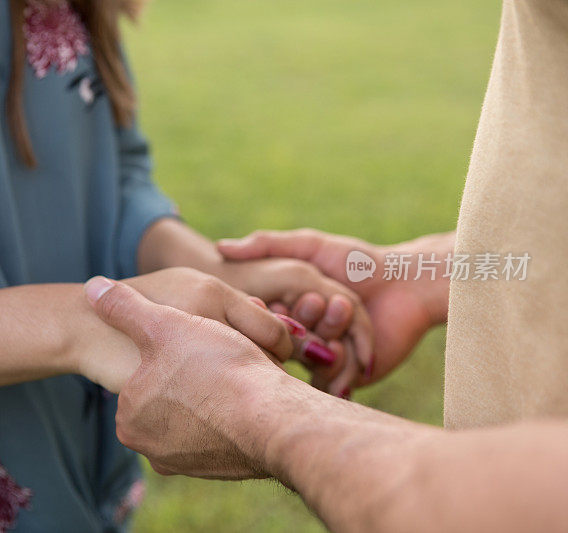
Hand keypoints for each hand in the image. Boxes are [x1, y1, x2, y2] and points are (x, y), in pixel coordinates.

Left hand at [85, 276, 288, 478]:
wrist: (273, 420)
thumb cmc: (216, 368)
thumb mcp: (163, 325)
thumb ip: (123, 307)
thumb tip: (93, 288)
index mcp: (129, 415)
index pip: (147, 371)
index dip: (176, 348)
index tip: (197, 342)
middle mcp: (150, 447)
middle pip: (173, 394)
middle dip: (195, 373)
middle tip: (221, 359)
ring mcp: (185, 462)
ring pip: (200, 411)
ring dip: (216, 392)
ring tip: (238, 375)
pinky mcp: (218, 470)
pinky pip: (221, 430)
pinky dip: (232, 414)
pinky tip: (248, 398)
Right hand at [215, 257, 373, 396]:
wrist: (409, 282)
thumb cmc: (359, 260)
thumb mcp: (308, 245)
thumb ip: (266, 243)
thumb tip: (221, 247)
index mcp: (294, 310)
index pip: (269, 324)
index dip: (272, 316)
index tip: (277, 301)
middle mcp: (308, 336)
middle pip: (288, 346)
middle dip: (301, 327)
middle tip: (316, 302)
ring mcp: (328, 357)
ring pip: (309, 366)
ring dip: (320, 347)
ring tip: (335, 323)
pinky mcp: (351, 374)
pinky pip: (334, 383)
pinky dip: (337, 371)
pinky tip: (342, 350)